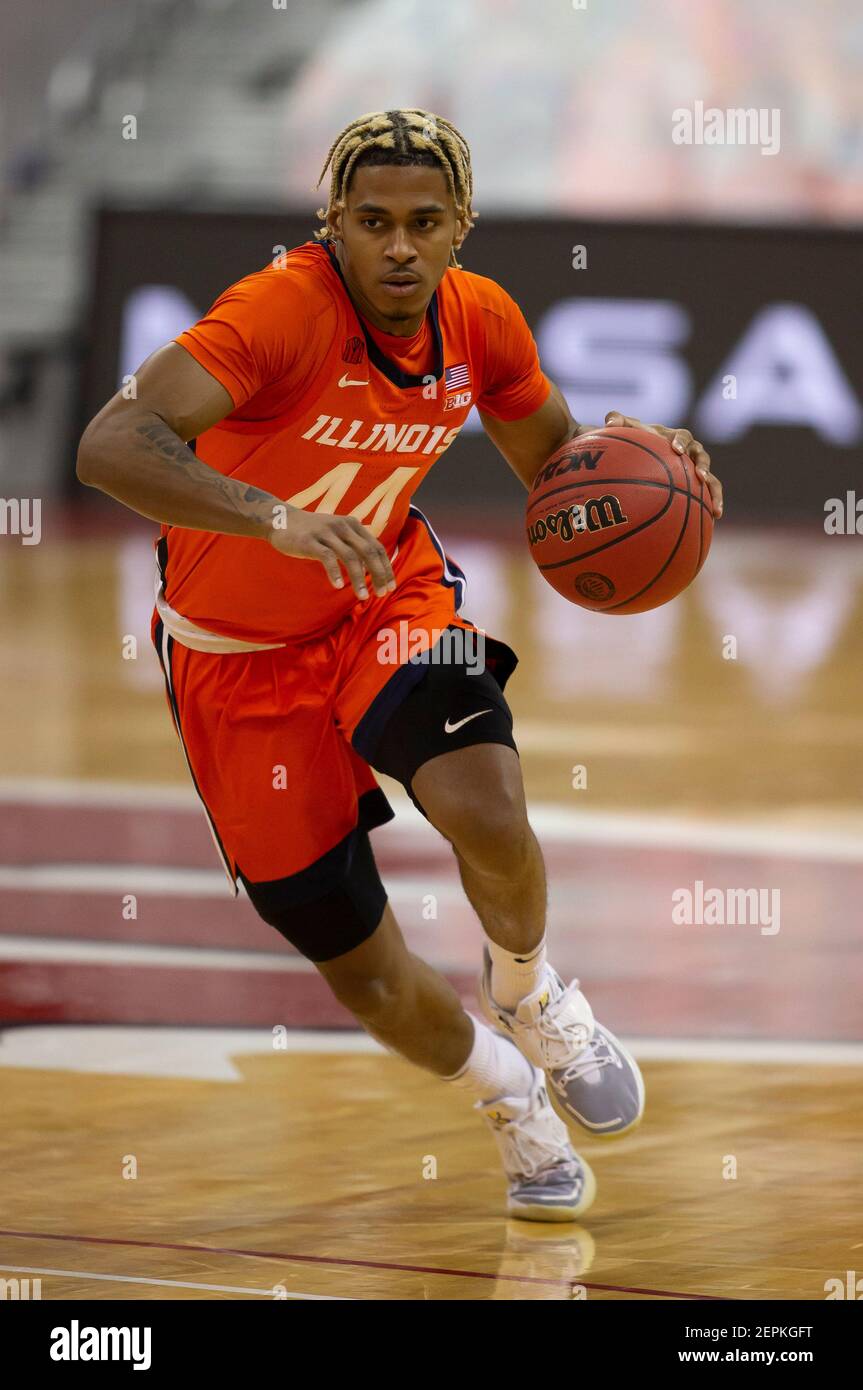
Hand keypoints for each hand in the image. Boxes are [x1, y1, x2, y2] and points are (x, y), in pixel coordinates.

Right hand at [268, 507, 396, 598]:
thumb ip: (354, 543)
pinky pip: (327, 558)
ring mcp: (326, 533)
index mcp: (353, 525)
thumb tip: (372, 565)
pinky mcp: (310, 541)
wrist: (280, 520)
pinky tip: (338, 586)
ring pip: (350, 557)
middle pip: (368, 552)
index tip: (390, 586)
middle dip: (379, 574)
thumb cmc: (312, 532)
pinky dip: (335, 573)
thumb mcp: (337, 532)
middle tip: (382, 594)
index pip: (377, 547)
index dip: (386, 567)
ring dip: (359, 579)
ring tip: (363, 596)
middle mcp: (343, 526)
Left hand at [580, 411, 722, 518]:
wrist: (646, 452)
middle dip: (703, 465)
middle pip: (702, 456)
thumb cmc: (638, 439)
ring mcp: (695, 469)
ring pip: (711, 479)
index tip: (676, 449)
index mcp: (676, 438)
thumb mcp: (627, 429)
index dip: (681, 442)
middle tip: (700, 476)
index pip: (683, 437)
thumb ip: (617, 420)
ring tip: (716, 507)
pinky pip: (707, 495)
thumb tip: (609, 422)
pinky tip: (714, 519)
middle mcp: (691, 452)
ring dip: (714, 491)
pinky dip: (712, 505)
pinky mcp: (697, 485)